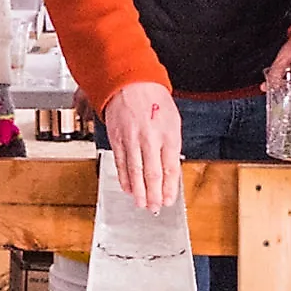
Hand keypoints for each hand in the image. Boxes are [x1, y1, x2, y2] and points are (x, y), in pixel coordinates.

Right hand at [102, 80, 184, 213]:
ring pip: (135, 173)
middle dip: (153, 195)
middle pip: (152, 175)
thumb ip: (171, 146)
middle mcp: (150, 139)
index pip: (170, 169)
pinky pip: (121, 164)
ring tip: (141, 203)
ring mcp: (132, 140)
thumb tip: (169, 170)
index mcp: (168, 135)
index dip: (169, 188)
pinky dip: (124, 179)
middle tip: (154, 207)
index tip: (168, 200)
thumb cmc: (154, 100)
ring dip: (138, 192)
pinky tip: (127, 188)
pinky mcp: (117, 139)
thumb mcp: (172, 121)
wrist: (130, 83)